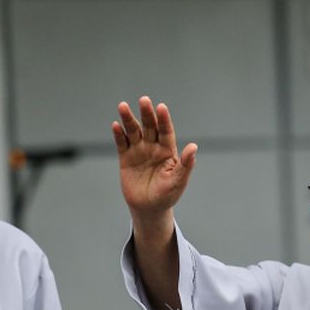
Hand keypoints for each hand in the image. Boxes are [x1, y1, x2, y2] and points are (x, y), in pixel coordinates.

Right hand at [112, 97, 196, 221]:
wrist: (148, 208)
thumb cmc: (167, 195)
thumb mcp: (178, 181)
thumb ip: (186, 164)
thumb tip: (193, 147)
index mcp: (168, 150)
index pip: (166, 131)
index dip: (164, 119)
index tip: (161, 107)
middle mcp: (153, 147)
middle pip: (150, 126)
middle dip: (146, 114)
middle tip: (144, 100)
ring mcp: (139, 151)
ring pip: (134, 131)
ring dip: (128, 119)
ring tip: (122, 106)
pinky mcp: (126, 158)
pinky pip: (122, 144)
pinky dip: (118, 134)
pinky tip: (116, 125)